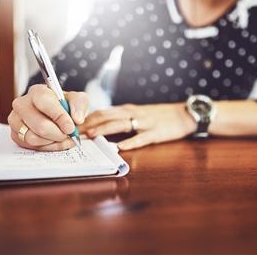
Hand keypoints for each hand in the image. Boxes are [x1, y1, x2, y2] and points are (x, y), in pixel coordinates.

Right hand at [8, 84, 88, 150]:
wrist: (58, 115)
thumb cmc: (66, 106)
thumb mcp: (78, 100)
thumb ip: (80, 106)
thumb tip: (77, 119)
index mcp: (37, 92)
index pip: (45, 103)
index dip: (59, 117)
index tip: (70, 127)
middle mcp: (22, 104)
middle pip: (39, 126)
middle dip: (58, 134)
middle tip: (68, 134)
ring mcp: (16, 120)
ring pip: (34, 139)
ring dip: (53, 142)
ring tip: (62, 137)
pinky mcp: (16, 135)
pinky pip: (31, 147)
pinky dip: (47, 147)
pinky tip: (54, 141)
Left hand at [80, 103, 196, 149]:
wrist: (184, 114)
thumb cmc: (159, 116)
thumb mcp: (138, 113)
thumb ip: (122, 118)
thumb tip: (101, 125)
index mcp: (128, 109)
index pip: (103, 112)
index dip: (87, 118)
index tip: (73, 125)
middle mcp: (133, 113)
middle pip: (108, 116)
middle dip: (90, 124)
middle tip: (74, 132)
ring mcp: (145, 123)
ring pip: (121, 124)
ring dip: (105, 129)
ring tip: (91, 135)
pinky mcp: (156, 132)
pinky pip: (141, 138)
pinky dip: (130, 142)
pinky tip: (121, 147)